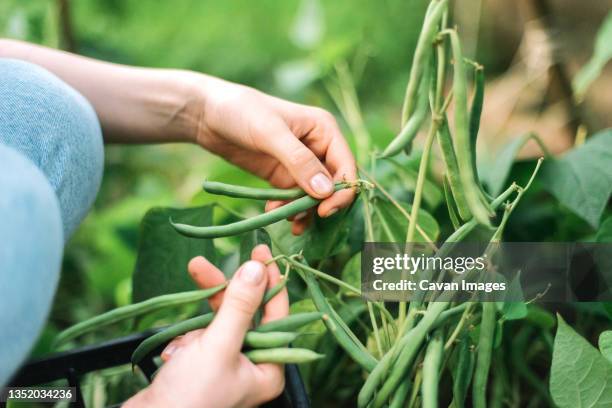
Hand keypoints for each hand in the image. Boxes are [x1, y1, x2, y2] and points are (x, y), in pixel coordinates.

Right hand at [124, 245, 288, 407]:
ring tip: (181, 347)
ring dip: (196, 328)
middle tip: (200, 265)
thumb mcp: (218, 346)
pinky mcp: (201, 367)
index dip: (268, 281)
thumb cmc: (190, 397)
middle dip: (219, 295)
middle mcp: (251, 367)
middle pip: (242, 314)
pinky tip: (173, 359)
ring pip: (216, 324)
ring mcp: (225, 366)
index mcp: (269, 368)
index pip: (277, 314)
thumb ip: (239, 307)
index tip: (258, 252)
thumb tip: (256, 269)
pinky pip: (197, 338)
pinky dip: (184, 342)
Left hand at [192, 76, 356, 233]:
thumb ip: (299, 161)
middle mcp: (318, 147)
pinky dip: (289, 209)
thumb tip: (325, 192)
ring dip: (304, 211)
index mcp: (324, 130)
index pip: (346, 165)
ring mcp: (300, 164)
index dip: (342, 190)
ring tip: (288, 221)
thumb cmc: (241, 111)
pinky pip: (294, 198)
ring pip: (314, 196)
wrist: (207, 114)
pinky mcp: (283, 175)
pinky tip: (274, 213)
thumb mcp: (270, 133)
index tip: (325, 210)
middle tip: (302, 220)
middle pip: (333, 184)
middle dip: (321, 204)